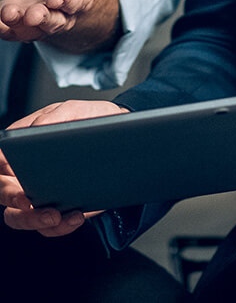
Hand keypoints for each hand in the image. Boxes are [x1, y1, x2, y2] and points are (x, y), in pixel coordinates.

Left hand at [0, 0, 120, 51]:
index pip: (75, 1)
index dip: (67, 0)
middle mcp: (59, 13)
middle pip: (55, 21)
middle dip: (45, 18)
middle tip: (34, 14)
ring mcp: (36, 20)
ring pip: (32, 29)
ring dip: (22, 24)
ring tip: (11, 15)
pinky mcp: (15, 23)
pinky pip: (9, 30)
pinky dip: (2, 28)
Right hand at [0, 100, 127, 235]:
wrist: (121, 138)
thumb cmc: (91, 119)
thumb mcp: (75, 111)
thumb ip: (56, 116)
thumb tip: (37, 128)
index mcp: (21, 145)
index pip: (0, 158)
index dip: (1, 165)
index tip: (13, 172)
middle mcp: (23, 173)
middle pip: (2, 191)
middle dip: (11, 198)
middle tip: (27, 201)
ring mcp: (38, 194)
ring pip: (18, 216)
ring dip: (32, 220)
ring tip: (54, 216)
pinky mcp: (57, 210)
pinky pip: (48, 227)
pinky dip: (59, 227)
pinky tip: (75, 217)